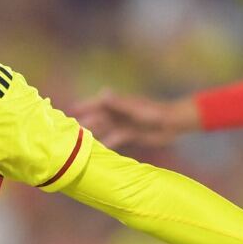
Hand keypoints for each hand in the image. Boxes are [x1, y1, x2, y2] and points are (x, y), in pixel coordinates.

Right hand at [73, 91, 196, 149]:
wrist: (172, 122)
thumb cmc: (154, 112)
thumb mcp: (134, 108)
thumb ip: (117, 102)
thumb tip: (101, 92)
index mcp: (119, 103)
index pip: (97, 104)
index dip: (84, 106)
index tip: (70, 110)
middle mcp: (120, 112)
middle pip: (99, 118)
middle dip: (86, 122)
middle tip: (70, 130)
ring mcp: (125, 123)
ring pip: (105, 128)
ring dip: (95, 134)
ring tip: (80, 142)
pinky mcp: (131, 133)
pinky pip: (115, 138)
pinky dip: (107, 143)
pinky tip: (99, 150)